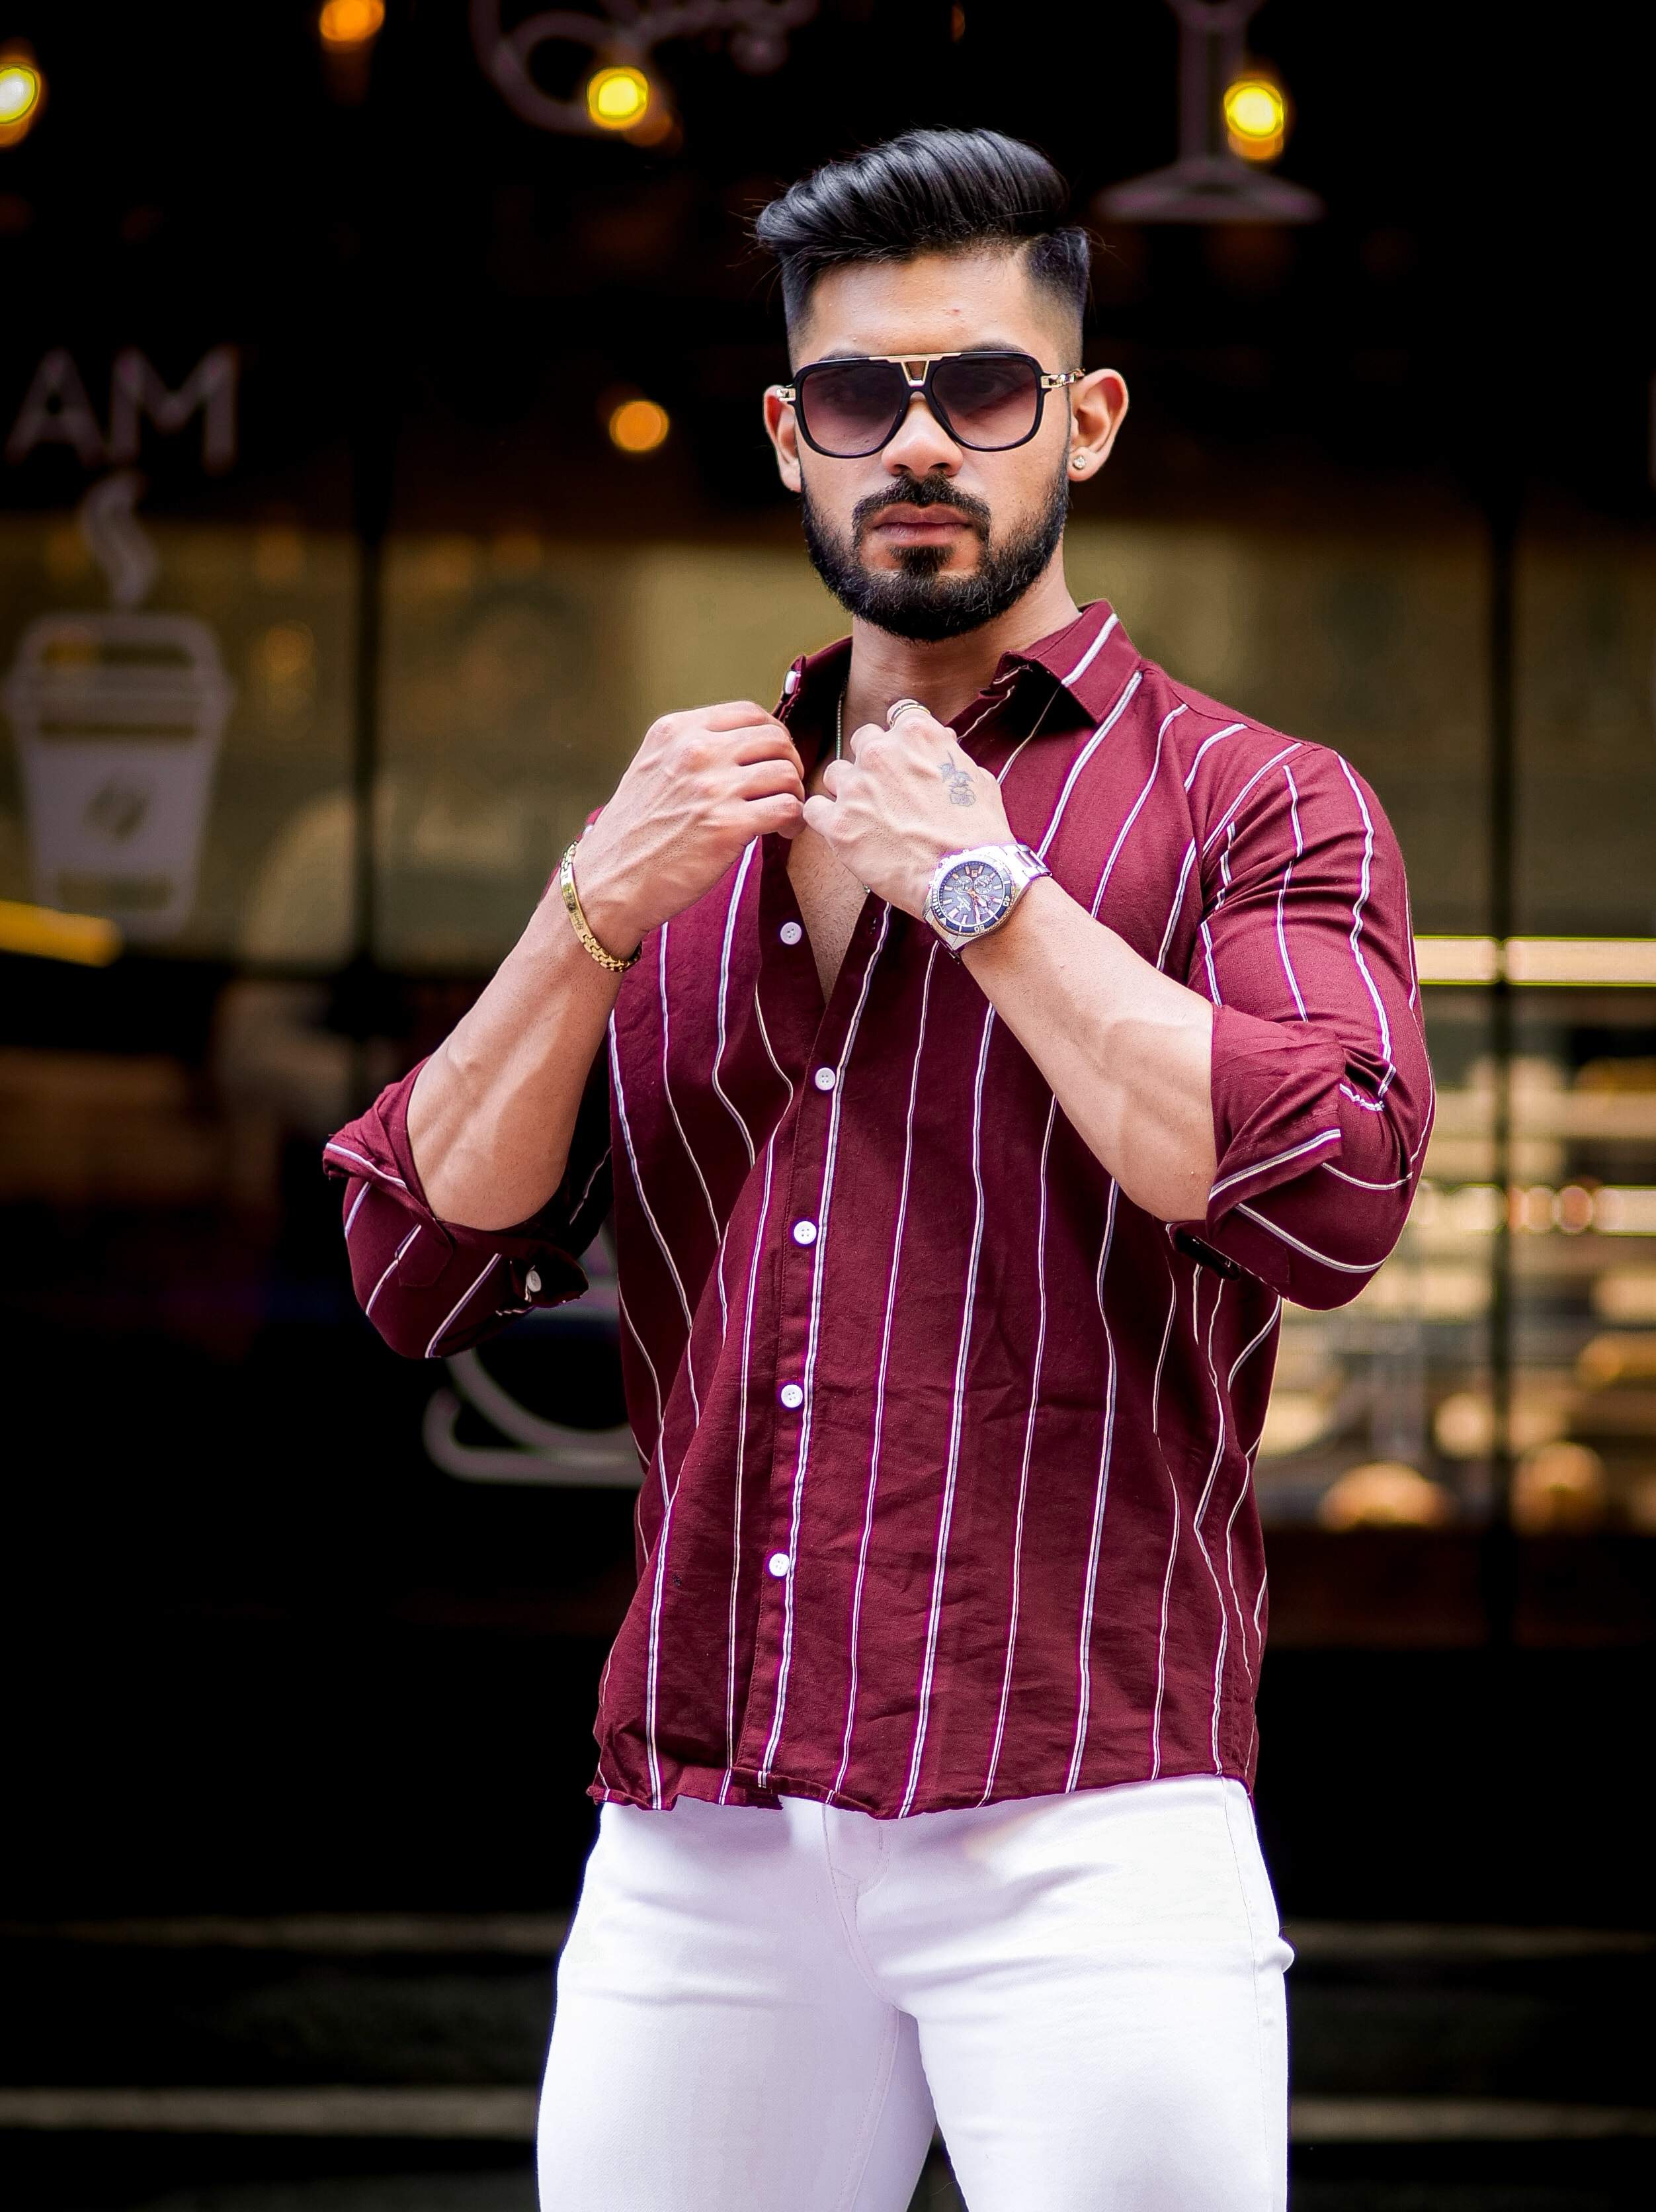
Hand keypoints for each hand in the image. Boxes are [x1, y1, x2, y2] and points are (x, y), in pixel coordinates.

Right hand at [575, 701, 805, 947]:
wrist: (610, 881)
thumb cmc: (635, 833)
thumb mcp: (652, 768)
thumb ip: (691, 750)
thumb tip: (742, 745)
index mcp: (677, 731)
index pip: (749, 713)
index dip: (773, 736)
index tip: (773, 760)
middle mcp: (695, 752)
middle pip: (775, 739)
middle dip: (790, 764)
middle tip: (786, 789)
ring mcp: (711, 788)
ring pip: (786, 773)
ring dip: (795, 795)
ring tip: (785, 816)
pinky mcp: (728, 826)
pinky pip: (787, 808)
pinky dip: (794, 820)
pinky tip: (783, 833)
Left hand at [801, 705, 1012, 916]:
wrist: (965, 878)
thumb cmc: (978, 833)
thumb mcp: (977, 777)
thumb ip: (949, 754)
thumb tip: (942, 742)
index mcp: (915, 734)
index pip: (897, 717)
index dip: (903, 742)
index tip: (906, 760)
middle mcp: (880, 752)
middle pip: (863, 742)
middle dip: (873, 763)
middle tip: (889, 793)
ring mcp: (855, 787)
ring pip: (834, 774)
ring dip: (848, 790)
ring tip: (867, 817)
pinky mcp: (838, 824)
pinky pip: (814, 809)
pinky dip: (826, 818)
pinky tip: (843, 831)